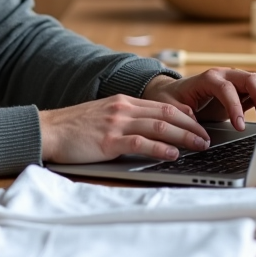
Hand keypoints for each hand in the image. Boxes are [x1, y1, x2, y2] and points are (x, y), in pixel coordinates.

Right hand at [39, 95, 210, 163]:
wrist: (48, 130)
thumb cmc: (74, 128)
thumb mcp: (104, 116)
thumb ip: (125, 120)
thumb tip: (150, 132)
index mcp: (123, 102)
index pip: (163, 104)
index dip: (185, 115)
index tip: (199, 124)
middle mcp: (123, 109)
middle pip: (167, 113)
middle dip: (191, 126)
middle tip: (207, 138)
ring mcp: (116, 123)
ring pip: (159, 126)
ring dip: (184, 136)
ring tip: (200, 146)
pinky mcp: (108, 140)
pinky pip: (140, 142)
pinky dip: (160, 148)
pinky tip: (173, 154)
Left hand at [142, 69, 255, 131]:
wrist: (174, 92)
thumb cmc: (172, 99)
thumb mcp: (171, 108)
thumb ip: (183, 117)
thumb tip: (197, 131)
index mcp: (208, 78)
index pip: (226, 88)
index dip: (235, 106)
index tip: (239, 125)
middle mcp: (227, 75)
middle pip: (251, 78)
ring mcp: (238, 81)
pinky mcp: (245, 90)